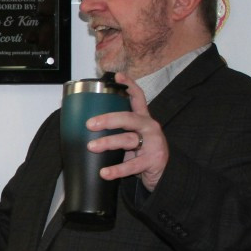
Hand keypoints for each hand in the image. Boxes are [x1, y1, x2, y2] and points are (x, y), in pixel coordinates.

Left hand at [86, 71, 168, 190]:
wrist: (164, 175)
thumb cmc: (143, 154)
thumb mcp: (133, 138)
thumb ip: (118, 131)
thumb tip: (87, 129)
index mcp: (144, 120)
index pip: (138, 98)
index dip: (129, 85)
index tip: (117, 76)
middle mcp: (150, 128)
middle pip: (129, 118)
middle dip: (108, 119)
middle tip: (90, 124)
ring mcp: (154, 143)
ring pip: (128, 139)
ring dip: (108, 142)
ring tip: (92, 147)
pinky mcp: (154, 160)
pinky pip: (132, 165)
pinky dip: (117, 170)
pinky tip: (104, 173)